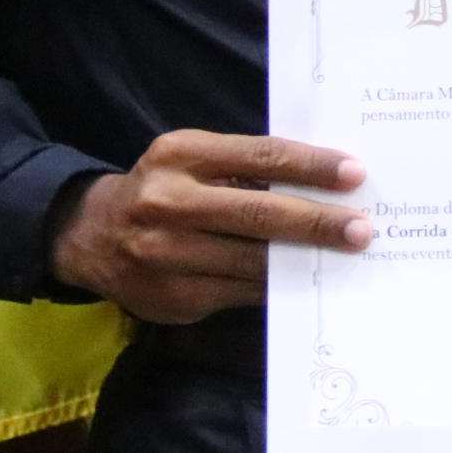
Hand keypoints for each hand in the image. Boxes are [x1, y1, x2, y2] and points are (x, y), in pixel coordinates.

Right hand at [49, 130, 372, 322]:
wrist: (90, 235)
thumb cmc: (164, 189)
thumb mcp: (193, 161)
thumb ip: (246, 168)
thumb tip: (323, 185)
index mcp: (180, 155)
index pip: (260, 155)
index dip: (311, 166)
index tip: (355, 173)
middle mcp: (168, 202)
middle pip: (259, 213)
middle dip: (317, 222)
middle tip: (361, 228)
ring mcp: (166, 254)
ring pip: (252, 261)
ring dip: (304, 260)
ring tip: (344, 256)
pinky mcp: (172, 298)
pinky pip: (239, 292)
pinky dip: (276, 286)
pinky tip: (305, 281)